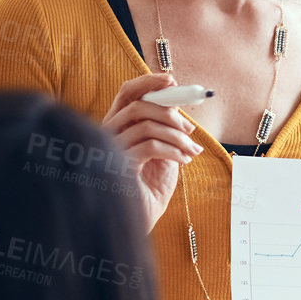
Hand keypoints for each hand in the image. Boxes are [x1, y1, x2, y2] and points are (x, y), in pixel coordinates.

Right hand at [102, 74, 203, 233]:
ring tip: (192, 151)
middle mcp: (108, 134)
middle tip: (191, 129)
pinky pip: (150, 146)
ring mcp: (110, 150)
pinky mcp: (119, 167)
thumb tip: (178, 105)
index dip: (149, 81)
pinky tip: (184, 160)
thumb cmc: (150, 186)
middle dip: (170, 112)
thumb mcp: (162, 150)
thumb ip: (165, 128)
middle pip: (137, 106)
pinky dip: (173, 150)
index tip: (173, 80)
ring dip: (177, 137)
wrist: (142, 219)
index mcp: (117, 125)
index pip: (127, 93)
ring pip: (146, 125)